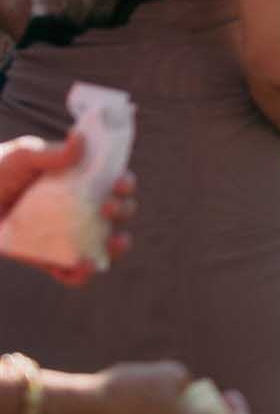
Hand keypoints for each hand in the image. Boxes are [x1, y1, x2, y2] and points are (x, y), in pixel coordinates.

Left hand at [0, 133, 137, 284]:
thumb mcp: (20, 157)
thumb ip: (49, 153)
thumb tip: (81, 139)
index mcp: (79, 180)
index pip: (114, 181)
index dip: (126, 183)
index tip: (120, 182)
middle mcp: (79, 208)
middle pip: (118, 212)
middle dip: (125, 209)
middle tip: (108, 206)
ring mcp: (66, 235)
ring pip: (105, 245)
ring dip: (118, 244)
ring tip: (114, 240)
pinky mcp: (49, 259)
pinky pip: (74, 273)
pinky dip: (84, 274)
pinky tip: (84, 265)